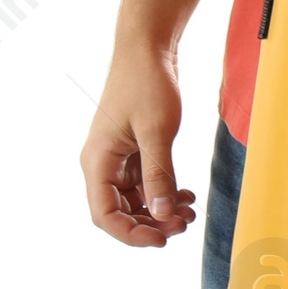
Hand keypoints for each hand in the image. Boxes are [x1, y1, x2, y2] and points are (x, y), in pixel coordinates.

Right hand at [80, 44, 196, 247]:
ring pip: (135, 201)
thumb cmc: (146, 83)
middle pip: (120, 213)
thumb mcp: (156, 132)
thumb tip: (163, 217)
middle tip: (184, 225)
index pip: (104, 216)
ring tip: (189, 212)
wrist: (146, 49)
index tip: (162, 239)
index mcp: (97, 162)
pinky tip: (186, 195)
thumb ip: (159, 175)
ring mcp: (117, 160)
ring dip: (160, 211)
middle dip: (151, 224)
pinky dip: (164, 194)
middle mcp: (102, 165)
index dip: (131, 234)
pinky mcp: (132, 153)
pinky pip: (144, 185)